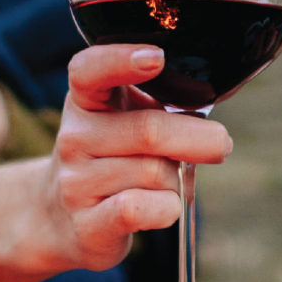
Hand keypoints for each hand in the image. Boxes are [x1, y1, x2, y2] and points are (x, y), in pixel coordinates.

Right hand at [0, 45, 230, 281]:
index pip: (89, 71)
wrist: (61, 219)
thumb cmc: (112, 160)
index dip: (120, 60)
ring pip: (154, 173)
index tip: (156, 57)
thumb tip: (211, 127)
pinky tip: (165, 207)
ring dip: (178, 181)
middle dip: (197, 139)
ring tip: (170, 184)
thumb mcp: (124, 122)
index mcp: (86, 101)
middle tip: (221, 144)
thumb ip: (159, 108)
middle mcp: (74, 137)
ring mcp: (76, 182)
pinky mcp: (87, 224)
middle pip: (148, 131)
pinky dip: (166, 208)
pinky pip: (139, 209)